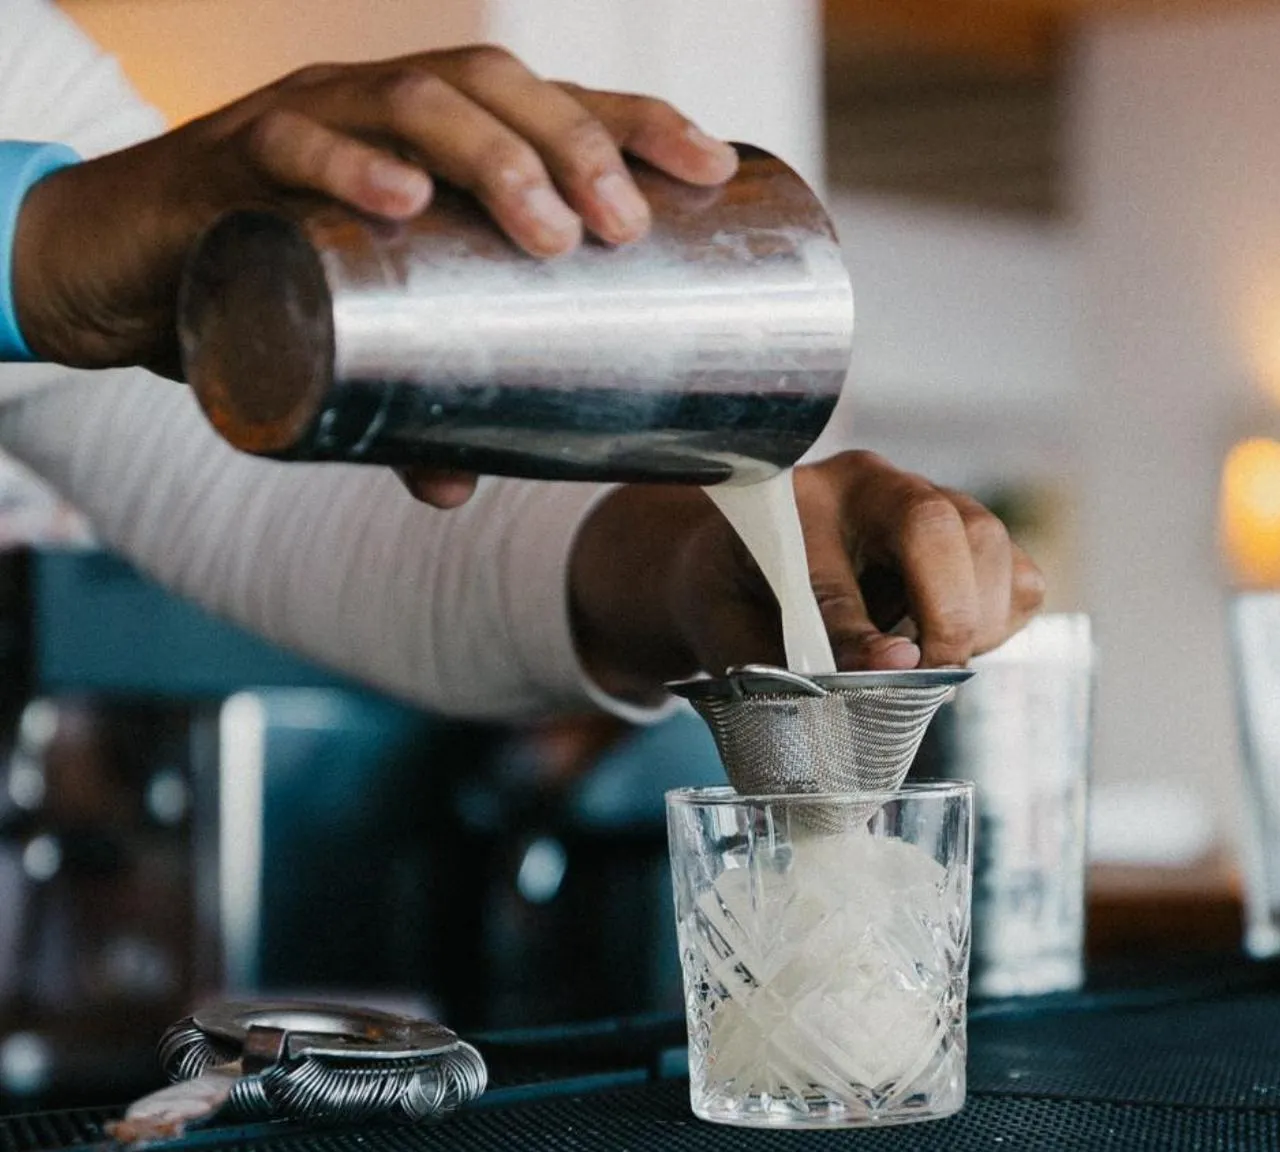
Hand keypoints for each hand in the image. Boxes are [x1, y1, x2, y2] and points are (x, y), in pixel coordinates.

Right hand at [11, 46, 736, 441]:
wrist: (120, 263)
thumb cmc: (266, 284)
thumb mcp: (362, 348)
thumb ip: (413, 415)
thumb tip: (463, 492)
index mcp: (434, 135)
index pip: (552, 101)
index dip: (637, 125)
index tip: (713, 172)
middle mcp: (381, 105)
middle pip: (497, 87)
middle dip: (575, 146)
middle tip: (625, 228)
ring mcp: (309, 117)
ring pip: (413, 97)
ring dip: (490, 154)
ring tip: (547, 226)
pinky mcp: (233, 160)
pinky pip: (292, 142)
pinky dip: (346, 164)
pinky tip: (400, 198)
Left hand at [569, 451, 1048, 698]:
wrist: (751, 566)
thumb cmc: (741, 601)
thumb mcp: (734, 633)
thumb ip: (790, 658)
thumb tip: (889, 670)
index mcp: (798, 503)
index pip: (839, 570)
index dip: (861, 632)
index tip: (889, 670)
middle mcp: (873, 486)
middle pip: (941, 526)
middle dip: (947, 615)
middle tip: (929, 676)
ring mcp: (932, 501)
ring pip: (989, 544)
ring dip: (977, 621)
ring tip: (933, 663)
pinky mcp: (973, 537)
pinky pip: (1020, 577)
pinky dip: (999, 624)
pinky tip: (952, 643)